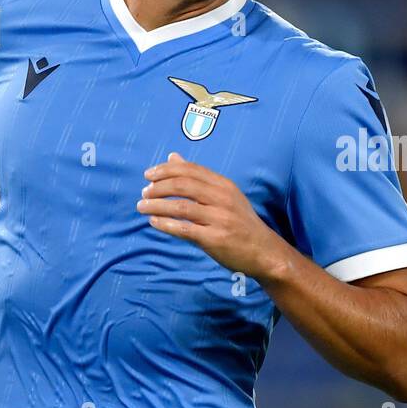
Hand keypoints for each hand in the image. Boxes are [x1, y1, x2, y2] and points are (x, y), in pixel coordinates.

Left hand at [138, 153, 289, 280]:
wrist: (264, 251)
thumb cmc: (240, 222)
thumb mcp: (224, 195)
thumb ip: (198, 177)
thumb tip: (172, 156)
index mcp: (224, 185)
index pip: (190, 170)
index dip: (166, 170)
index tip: (148, 175)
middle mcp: (223, 199)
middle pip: (183, 185)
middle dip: (158, 187)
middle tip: (144, 193)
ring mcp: (220, 219)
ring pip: (180, 207)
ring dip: (156, 206)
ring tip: (141, 207)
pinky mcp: (216, 239)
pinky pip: (185, 229)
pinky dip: (166, 224)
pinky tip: (154, 222)